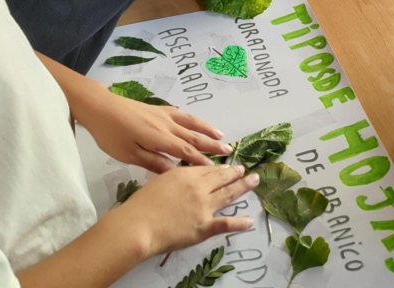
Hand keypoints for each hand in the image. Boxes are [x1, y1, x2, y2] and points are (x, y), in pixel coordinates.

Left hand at [78, 89, 231, 173]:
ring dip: (206, 129)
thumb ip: (153, 162)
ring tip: (220, 135)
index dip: (202, 161)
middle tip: (229, 151)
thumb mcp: (129, 155)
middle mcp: (167, 125)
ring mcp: (163, 115)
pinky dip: (192, 119)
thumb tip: (175, 172)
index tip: (216, 169)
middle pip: (193, 136)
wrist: (100, 107)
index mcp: (160, 138)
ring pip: (190, 122)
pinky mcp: (157, 109)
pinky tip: (195, 121)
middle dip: (211, 144)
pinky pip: (181, 114)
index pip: (186, 151)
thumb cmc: (112, 135)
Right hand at [118, 165, 258, 256]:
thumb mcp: (160, 180)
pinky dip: (239, 223)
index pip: (209, 169)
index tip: (230, 166)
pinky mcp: (204, 227)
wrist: (139, 225)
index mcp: (187, 175)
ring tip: (254, 181)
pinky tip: (249, 221)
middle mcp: (199, 188)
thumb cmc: (142, 203)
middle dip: (236, 173)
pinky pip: (225, 224)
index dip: (222, 168)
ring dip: (243, 187)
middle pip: (222, 179)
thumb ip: (177, 177)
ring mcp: (204, 208)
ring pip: (228, 195)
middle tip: (245, 170)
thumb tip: (187, 176)